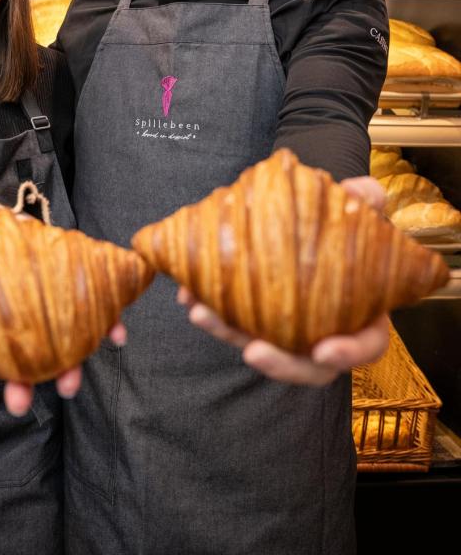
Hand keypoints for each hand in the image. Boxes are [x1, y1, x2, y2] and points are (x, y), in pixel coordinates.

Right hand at [0, 246, 127, 415]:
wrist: (29, 228)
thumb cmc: (2, 251)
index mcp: (6, 324)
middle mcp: (34, 329)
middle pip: (28, 366)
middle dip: (21, 388)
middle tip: (17, 404)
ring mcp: (62, 320)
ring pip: (66, 354)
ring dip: (68, 373)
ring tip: (68, 386)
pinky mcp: (90, 303)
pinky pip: (106, 320)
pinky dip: (113, 328)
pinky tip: (116, 337)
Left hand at [177, 173, 389, 385]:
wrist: (309, 219)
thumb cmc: (343, 223)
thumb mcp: (359, 206)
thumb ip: (364, 200)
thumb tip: (359, 190)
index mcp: (363, 313)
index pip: (365, 345)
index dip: (348, 353)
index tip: (323, 351)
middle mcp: (325, 331)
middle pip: (307, 364)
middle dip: (279, 363)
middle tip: (253, 351)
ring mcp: (286, 329)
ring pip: (261, 346)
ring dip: (228, 333)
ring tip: (201, 313)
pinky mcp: (253, 318)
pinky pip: (232, 324)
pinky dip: (211, 312)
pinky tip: (188, 293)